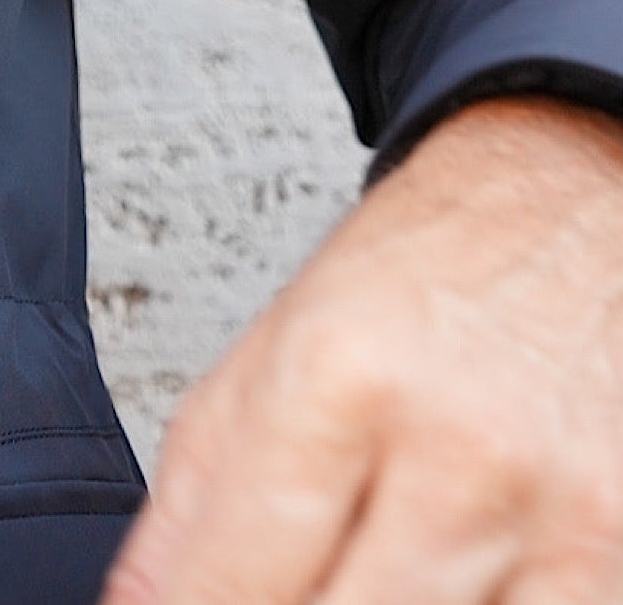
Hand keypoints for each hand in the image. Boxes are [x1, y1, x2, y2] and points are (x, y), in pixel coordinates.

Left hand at [100, 95, 622, 603]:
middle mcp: (453, 446)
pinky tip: (442, 585)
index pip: (231, 585)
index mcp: (338, 374)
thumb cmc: (426, 269)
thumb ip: (196, 486)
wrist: (570, 200)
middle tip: (282, 585)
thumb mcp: (277, 340)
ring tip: (358, 570)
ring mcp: (553, 511)